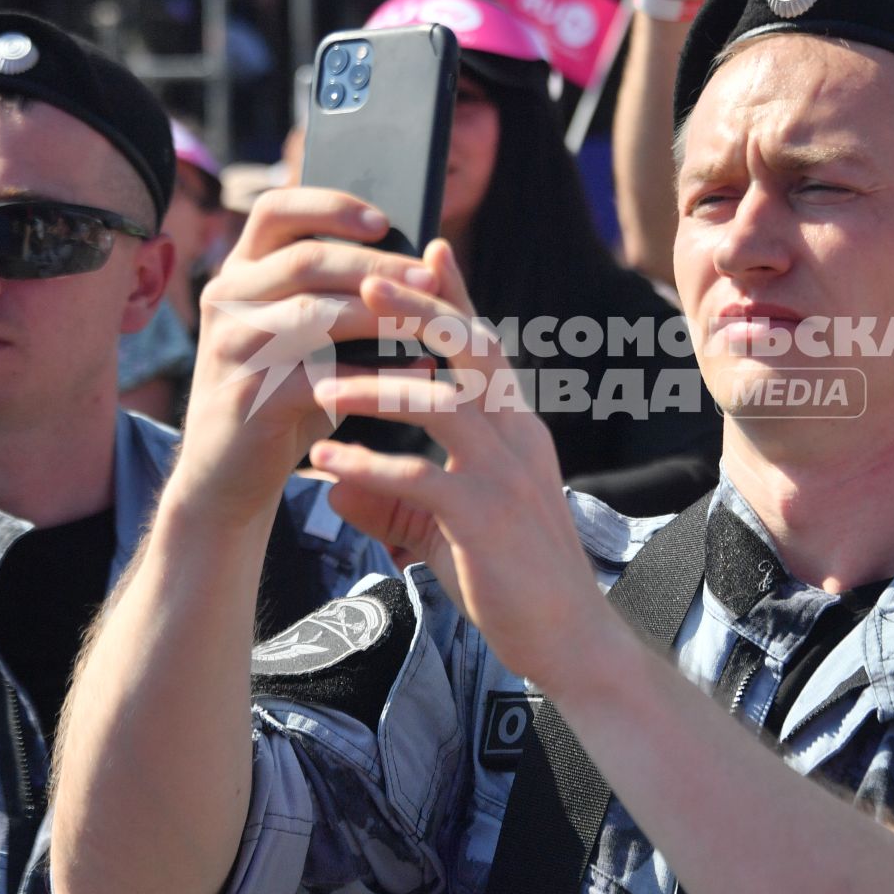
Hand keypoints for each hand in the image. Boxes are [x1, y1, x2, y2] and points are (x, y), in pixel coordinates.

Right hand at [173, 188, 440, 528]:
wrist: (227, 477)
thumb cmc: (285, 398)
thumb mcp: (313, 342)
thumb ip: (352, 302)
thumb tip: (435, 269)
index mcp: (241, 272)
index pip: (276, 210)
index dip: (331, 206)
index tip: (384, 220)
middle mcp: (226, 299)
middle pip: (306, 259)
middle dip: (376, 266)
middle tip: (429, 277)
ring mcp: (231, 346)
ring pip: (313, 311)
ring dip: (379, 315)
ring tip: (427, 323)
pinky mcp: (245, 395)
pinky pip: (317, 375)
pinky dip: (370, 376)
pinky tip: (410, 378)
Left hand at [307, 241, 610, 682]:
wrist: (570, 640)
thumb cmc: (512, 581)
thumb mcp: (446, 529)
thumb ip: (393, 500)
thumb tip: (333, 486)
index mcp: (517, 430)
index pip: (486, 349)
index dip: (457, 299)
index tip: (426, 253)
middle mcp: (518, 439)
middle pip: (471, 353)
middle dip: (419, 312)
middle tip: (366, 281)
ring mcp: (506, 477)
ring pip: (443, 405)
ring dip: (378, 389)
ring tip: (323, 387)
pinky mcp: (486, 520)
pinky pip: (421, 478)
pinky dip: (369, 467)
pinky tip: (326, 467)